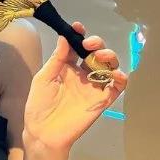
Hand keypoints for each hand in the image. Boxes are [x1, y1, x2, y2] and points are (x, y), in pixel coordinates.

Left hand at [23, 22, 127, 155]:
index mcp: (67, 67)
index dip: (79, 35)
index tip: (77, 27)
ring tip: (101, 56)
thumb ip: (56, 59)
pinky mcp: (101, 100)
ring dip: (109, 57)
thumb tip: (64, 38)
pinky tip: (115, 74)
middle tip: (89, 44)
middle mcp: (82, 74)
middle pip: (96, 53)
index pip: (76, 47)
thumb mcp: (43, 78)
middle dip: (96, 44)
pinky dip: (120, 79)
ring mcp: (93, 86)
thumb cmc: (39, 104)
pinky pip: (116, 88)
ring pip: (109, 67)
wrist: (43, 132)